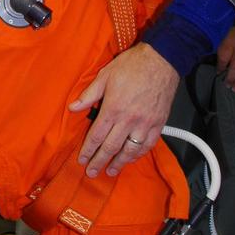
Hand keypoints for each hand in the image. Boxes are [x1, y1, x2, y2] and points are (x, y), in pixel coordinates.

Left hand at [69, 43, 179, 178]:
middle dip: (100, 161)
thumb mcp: (105, 76)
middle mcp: (129, 120)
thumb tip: (73, 107)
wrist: (161, 60)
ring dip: (119, 163)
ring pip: (130, 150)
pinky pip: (148, 145)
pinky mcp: (159, 124)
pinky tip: (131, 158)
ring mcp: (145, 124)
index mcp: (113, 109)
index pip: (97, 136)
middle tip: (92, 173)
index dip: (88, 150)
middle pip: (111, 147)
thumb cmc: (132, 66)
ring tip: (110, 171)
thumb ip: (89, 95)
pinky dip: (139, 154)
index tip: (82, 160)